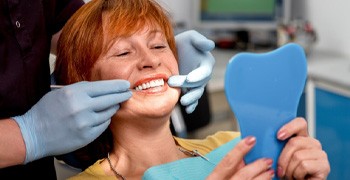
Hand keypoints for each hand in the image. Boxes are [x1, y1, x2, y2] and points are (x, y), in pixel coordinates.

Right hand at [13, 80, 131, 162]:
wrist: (34, 134)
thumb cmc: (46, 110)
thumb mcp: (62, 92)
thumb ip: (82, 89)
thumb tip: (103, 88)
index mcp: (75, 93)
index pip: (104, 87)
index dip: (117, 85)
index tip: (125, 84)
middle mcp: (82, 107)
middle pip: (111, 99)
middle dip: (122, 95)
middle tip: (128, 93)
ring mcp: (86, 123)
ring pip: (109, 112)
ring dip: (112, 108)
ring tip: (112, 105)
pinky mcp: (87, 136)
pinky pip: (104, 125)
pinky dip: (104, 120)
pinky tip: (100, 117)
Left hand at [168, 30, 214, 112]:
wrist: (172, 52)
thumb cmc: (183, 43)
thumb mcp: (190, 37)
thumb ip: (199, 40)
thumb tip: (210, 45)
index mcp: (206, 63)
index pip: (204, 71)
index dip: (198, 76)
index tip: (189, 79)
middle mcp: (203, 75)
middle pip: (198, 84)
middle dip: (187, 85)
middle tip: (172, 82)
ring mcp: (196, 84)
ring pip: (197, 93)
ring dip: (191, 99)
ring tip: (183, 102)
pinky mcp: (189, 90)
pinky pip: (193, 100)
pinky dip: (192, 106)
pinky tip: (188, 110)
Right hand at [207, 136, 274, 179]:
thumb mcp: (214, 178)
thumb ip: (224, 169)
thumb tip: (240, 158)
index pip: (227, 161)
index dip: (240, 149)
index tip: (251, 140)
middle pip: (243, 175)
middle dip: (257, 166)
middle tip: (267, 160)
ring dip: (263, 178)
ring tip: (270, 172)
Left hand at [277, 118, 329, 178]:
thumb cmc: (287, 172)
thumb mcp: (280, 156)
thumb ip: (278, 146)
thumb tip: (268, 138)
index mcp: (302, 138)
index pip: (300, 123)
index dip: (289, 127)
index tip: (278, 136)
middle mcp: (313, 143)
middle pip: (294, 142)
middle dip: (283, 159)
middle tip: (281, 170)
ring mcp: (320, 154)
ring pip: (297, 156)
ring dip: (289, 170)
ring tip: (291, 175)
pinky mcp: (324, 165)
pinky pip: (304, 165)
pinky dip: (297, 174)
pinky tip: (299, 178)